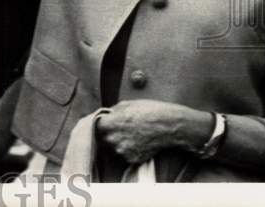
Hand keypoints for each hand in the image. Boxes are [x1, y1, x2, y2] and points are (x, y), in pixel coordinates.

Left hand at [96, 99, 211, 164]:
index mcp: (109, 124)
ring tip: (133, 133)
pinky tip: (139, 141)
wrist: (170, 125)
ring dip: (119, 142)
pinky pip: (126, 154)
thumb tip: (106, 115)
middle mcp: (113, 140)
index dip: (100, 123)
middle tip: (121, 127)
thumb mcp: (126, 104)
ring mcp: (123, 151)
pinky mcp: (133, 159)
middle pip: (103, 138)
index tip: (105, 121)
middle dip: (109, 133)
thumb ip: (112, 112)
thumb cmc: (148, 111)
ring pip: (115, 147)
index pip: (95, 125)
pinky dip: (130, 149)